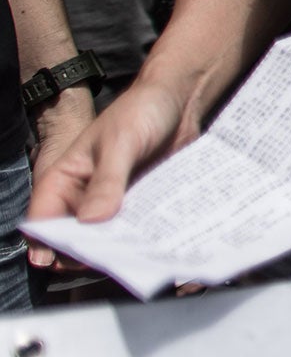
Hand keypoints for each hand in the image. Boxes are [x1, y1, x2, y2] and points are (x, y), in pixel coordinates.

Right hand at [23, 79, 191, 267]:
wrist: (179, 99)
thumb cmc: (141, 111)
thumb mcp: (122, 142)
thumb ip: (108, 180)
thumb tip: (92, 221)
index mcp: (64, 180)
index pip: (42, 221)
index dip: (49, 245)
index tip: (68, 260)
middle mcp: (82, 197)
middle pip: (73, 239)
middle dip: (88, 252)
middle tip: (113, 256)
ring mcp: (111, 204)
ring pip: (105, 239)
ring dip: (118, 248)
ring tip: (136, 253)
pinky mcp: (138, 205)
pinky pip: (134, 230)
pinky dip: (141, 239)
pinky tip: (155, 243)